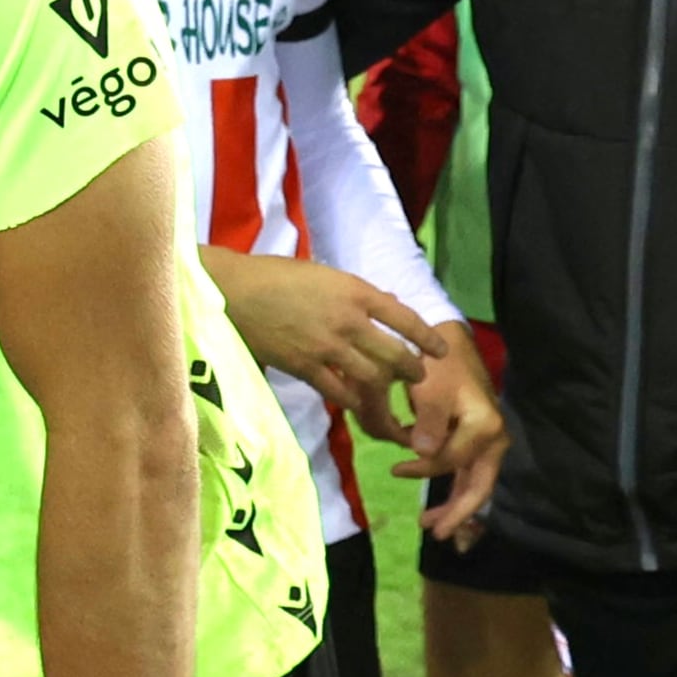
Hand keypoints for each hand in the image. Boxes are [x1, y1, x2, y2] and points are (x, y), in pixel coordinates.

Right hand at [205, 250, 439, 442]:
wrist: (235, 292)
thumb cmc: (278, 276)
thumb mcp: (325, 275)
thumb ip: (357, 293)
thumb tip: (389, 303)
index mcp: (355, 291)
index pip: (404, 317)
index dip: (427, 337)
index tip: (440, 350)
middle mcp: (347, 320)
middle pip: (394, 354)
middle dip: (412, 370)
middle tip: (418, 376)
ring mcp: (326, 346)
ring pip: (372, 376)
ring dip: (386, 387)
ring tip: (389, 391)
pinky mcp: (304, 367)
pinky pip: (339, 391)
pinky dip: (353, 398)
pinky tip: (356, 401)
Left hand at [393, 319, 506, 545]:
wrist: (447, 342)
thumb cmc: (438, 364)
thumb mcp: (430, 389)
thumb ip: (428, 422)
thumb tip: (422, 453)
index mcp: (484, 426)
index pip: (451, 461)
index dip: (423, 470)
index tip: (396, 469)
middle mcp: (493, 438)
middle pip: (479, 485)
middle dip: (458, 512)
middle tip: (436, 534)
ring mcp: (487, 441)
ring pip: (475, 483)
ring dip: (456, 505)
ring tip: (433, 526)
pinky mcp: (477, 440)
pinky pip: (469, 472)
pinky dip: (456, 489)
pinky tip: (440, 504)